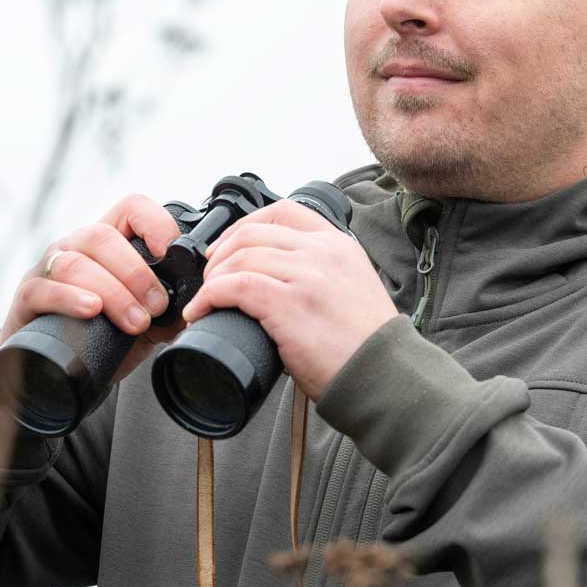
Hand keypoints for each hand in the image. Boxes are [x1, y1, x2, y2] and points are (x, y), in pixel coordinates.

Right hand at [0, 193, 185, 380]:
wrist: (57, 372)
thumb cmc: (104, 337)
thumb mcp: (146, 320)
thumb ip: (172, 307)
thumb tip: (203, 301)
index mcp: (109, 243)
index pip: (131, 208)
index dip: (156, 223)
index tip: (173, 254)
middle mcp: (75, 247)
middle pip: (102, 236)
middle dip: (136, 273)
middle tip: (157, 307)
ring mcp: (47, 270)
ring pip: (73, 262)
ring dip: (112, 292)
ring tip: (134, 323)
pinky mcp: (27, 299)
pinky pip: (42, 288)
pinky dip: (70, 298)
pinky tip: (91, 311)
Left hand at [180, 199, 397, 400]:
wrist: (385, 375)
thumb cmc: (366, 345)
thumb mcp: (351, 289)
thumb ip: (322, 275)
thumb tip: (278, 283)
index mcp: (338, 244)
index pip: (282, 211)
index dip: (244, 226)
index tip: (228, 247)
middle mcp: (322, 252)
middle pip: (252, 233)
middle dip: (220, 253)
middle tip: (210, 278)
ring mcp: (306, 275)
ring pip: (239, 257)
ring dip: (212, 278)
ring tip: (205, 298)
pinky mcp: (289, 303)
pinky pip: (234, 286)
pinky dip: (209, 296)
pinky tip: (202, 311)